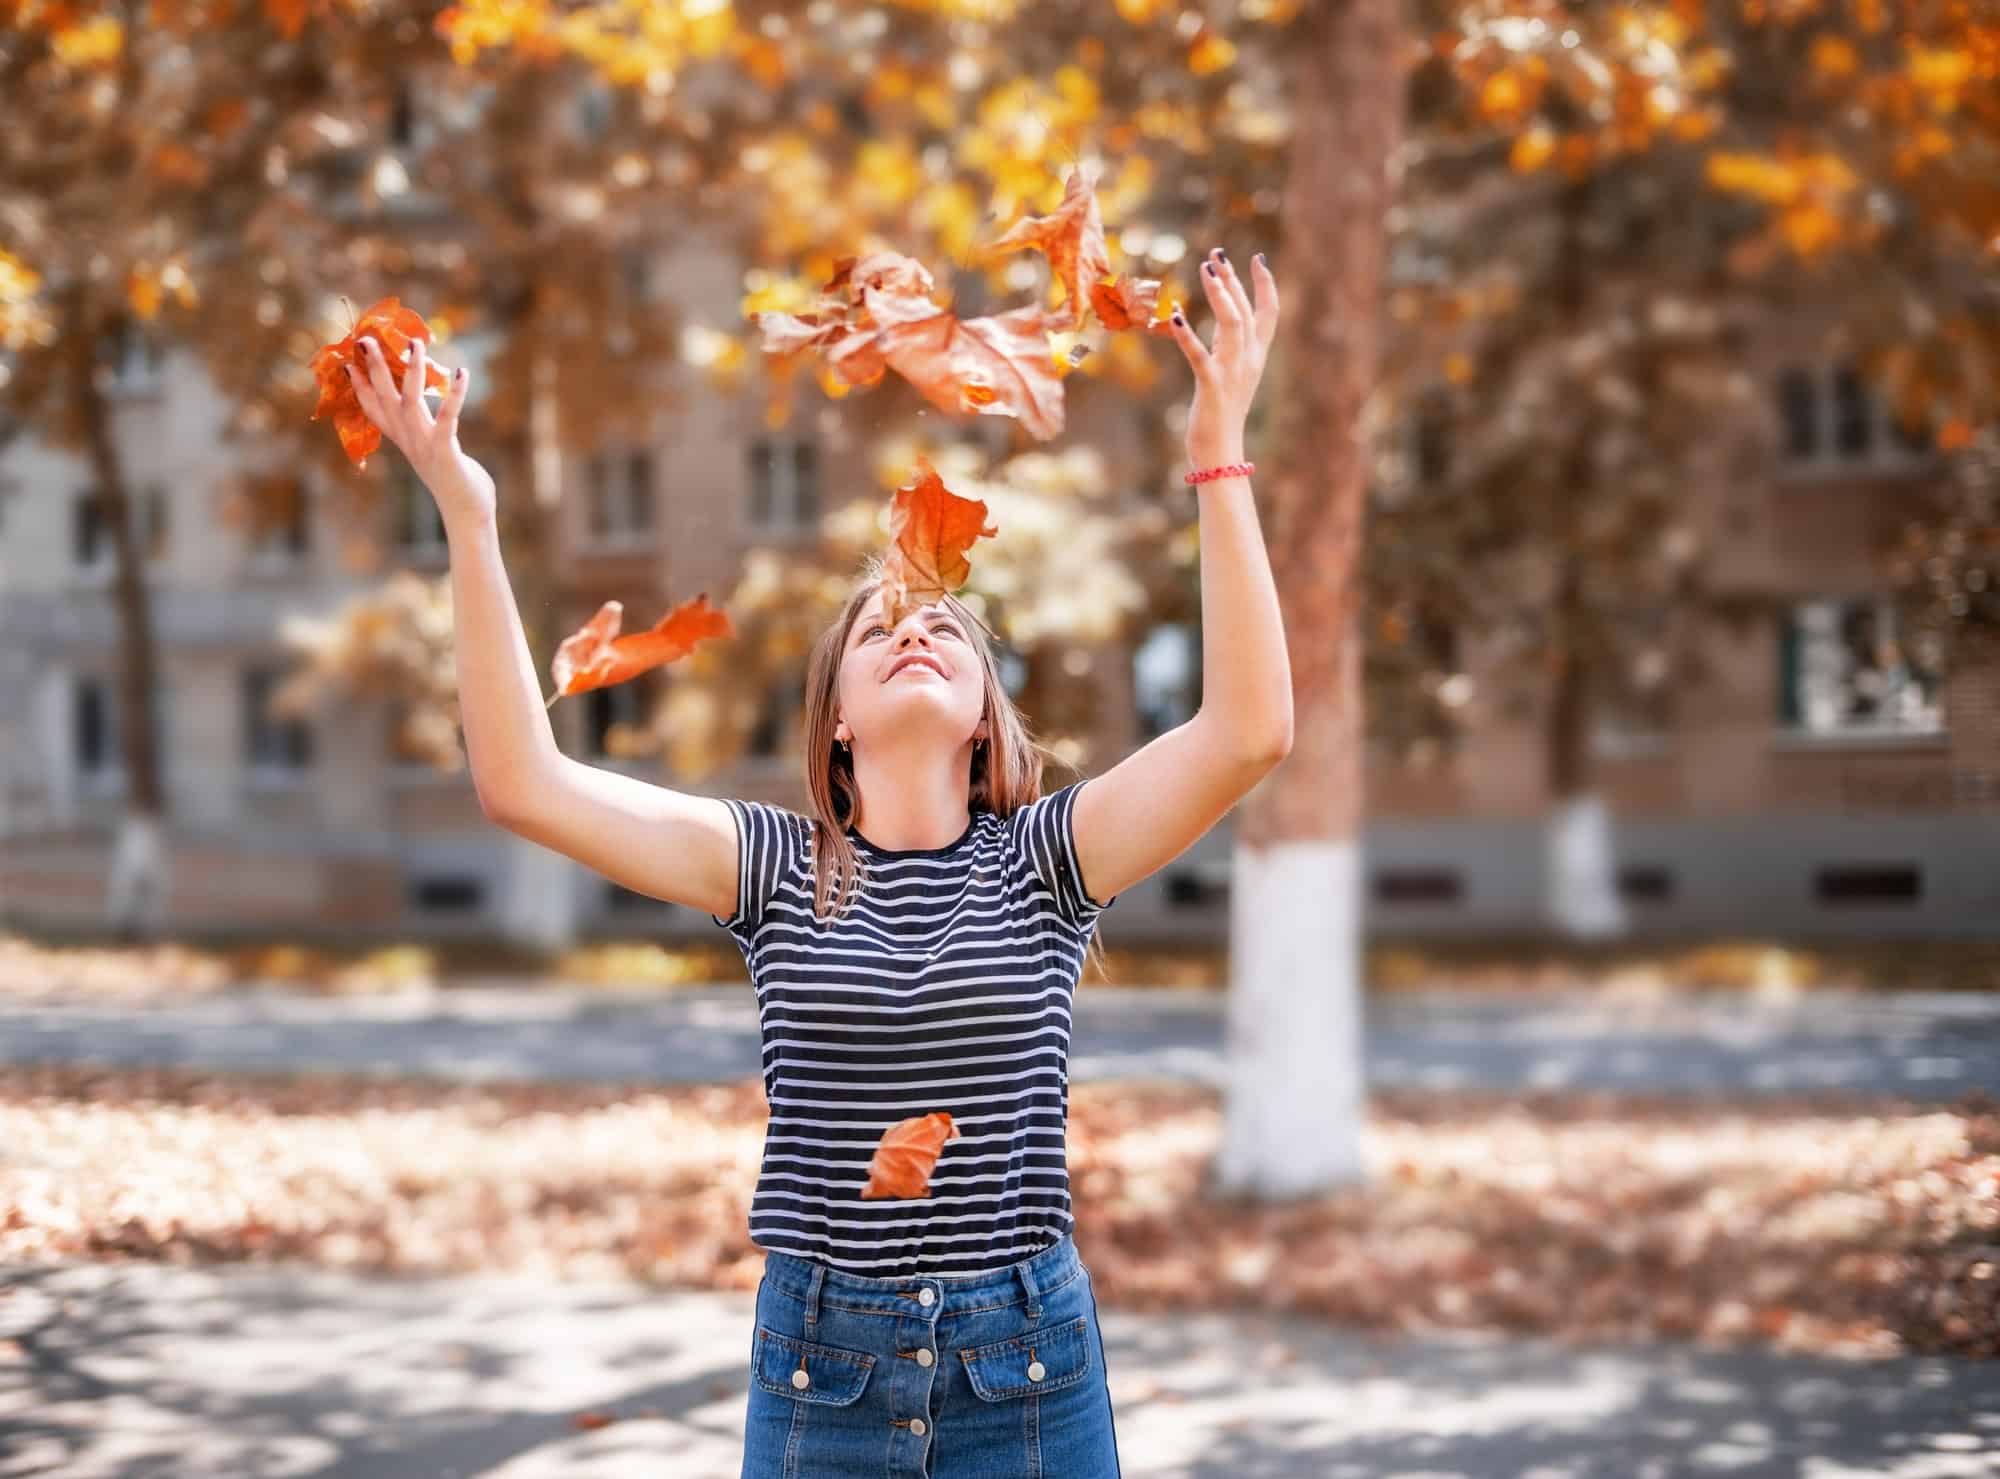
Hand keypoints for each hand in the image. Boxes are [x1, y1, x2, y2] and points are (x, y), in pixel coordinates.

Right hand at [346, 334, 495, 526]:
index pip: (374, 409)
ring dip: (412, 371)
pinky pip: (448, 418)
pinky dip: (455, 395)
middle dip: (376, 367)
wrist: (467, 517)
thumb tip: (424, 421)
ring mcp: (424, 445)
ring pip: (411, 401)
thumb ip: (427, 435)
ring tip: (414, 342)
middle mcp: (408, 440)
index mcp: (404, 440)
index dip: (360, 385)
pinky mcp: (445, 451)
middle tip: (366, 339)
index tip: (349, 360)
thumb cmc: (456, 483)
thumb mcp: (434, 454)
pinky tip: (463, 372)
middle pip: (385, 398)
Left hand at [1165, 246, 1278, 466]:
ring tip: (1205, 270)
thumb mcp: (1232, 375)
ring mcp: (1232, 373)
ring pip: (1232, 326)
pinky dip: (1188, 337)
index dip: (1265, 285)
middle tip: (1217, 253)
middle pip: (1246, 311)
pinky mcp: (1211, 387)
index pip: (1269, 313)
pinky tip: (1175, 317)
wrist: (1221, 452)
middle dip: (1233, 279)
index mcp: (1256, 357)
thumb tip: (1228, 320)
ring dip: (1219, 296)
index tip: (1258, 258)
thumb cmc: (1222, 414)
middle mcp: (1249, 361)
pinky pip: (1201, 357)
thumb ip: (1231, 347)